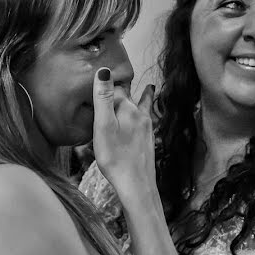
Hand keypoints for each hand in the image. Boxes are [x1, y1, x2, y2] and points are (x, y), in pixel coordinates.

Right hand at [92, 67, 155, 198]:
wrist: (137, 185)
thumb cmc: (116, 157)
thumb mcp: (103, 125)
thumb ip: (103, 98)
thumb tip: (104, 70)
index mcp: (127, 109)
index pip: (118, 88)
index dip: (112, 79)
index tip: (108, 69)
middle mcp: (140, 116)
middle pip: (131, 97)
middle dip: (127, 88)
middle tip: (124, 76)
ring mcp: (146, 129)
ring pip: (143, 108)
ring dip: (144, 97)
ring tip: (151, 88)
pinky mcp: (148, 142)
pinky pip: (146, 121)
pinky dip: (146, 114)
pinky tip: (147, 119)